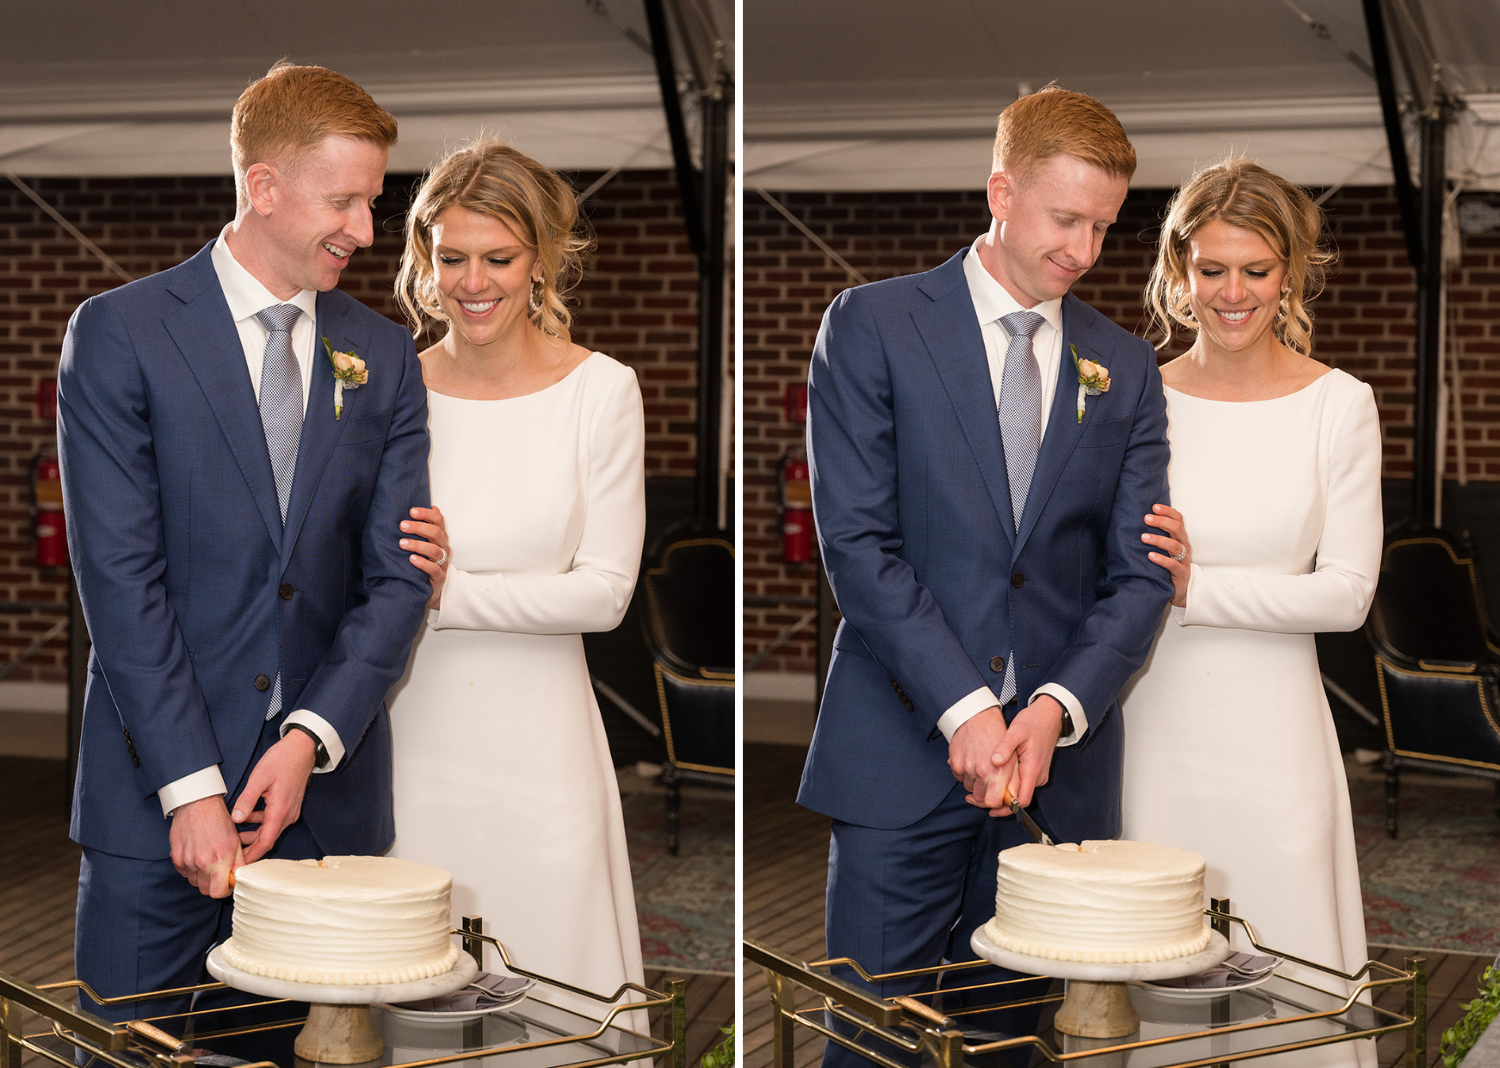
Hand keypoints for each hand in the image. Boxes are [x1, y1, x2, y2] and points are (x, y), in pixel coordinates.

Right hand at [169, 795, 243, 897]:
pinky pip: (184, 873)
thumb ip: (238, 864)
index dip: (224, 890)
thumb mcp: (235, 841)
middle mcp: (201, 863)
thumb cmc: (219, 821)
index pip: (218, 892)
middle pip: (205, 890)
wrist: (197, 804)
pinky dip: (191, 869)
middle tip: (219, 873)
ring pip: (194, 882)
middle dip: (213, 885)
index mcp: (220, 860)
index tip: (227, 883)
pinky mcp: (175, 858)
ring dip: (202, 876)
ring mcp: (186, 861)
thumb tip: (239, 880)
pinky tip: (197, 855)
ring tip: (208, 860)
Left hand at [231, 730, 315, 862]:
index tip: (238, 865)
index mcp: (280, 811)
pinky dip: (259, 823)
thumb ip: (247, 800)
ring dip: (253, 835)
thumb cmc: (282, 760)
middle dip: (249, 848)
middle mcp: (287, 815)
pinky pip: (272, 820)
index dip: (251, 856)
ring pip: (269, 830)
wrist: (302, 748)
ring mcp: (290, 810)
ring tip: (233, 835)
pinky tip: (245, 817)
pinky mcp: (288, 805)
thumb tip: (235, 819)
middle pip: (267, 839)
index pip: (265, 842)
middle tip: (231, 853)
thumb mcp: (259, 778)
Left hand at [401, 506, 448, 608]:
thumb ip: (424, 527)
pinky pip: (433, 569)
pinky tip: (411, 559)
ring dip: (418, 545)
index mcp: (440, 537)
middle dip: (419, 527)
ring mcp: (443, 563)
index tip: (411, 511)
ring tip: (402, 543)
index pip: (438, 520)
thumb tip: (424, 508)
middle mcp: (443, 548)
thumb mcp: (425, 543)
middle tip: (402, 525)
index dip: (426, 514)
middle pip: (436, 533)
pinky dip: (423, 563)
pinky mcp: (439, 577)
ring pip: (434, 550)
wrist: (430, 588)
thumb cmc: (425, 561)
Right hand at [949, 706, 1015, 811]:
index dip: (995, 804)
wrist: (977, 717)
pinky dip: (965, 774)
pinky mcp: (955, 764)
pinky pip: (960, 778)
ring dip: (975, 784)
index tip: (997, 798)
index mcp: (998, 773)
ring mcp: (966, 769)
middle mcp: (981, 773)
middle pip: (979, 798)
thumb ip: (1013, 781)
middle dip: (985, 794)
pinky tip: (972, 762)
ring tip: (981, 768)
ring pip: (969, 789)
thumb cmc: (998, 735)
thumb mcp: (1013, 757)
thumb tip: (1011, 799)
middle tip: (988, 783)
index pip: (992, 803)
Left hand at [987, 695, 1063, 813]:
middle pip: (1018, 800)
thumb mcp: (1016, 730)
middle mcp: (1037, 776)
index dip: (1006, 808)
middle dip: (998, 803)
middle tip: (975, 799)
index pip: (1021, 801)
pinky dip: (1007, 786)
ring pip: (1019, 792)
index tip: (989, 808)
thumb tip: (994, 761)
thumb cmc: (1033, 722)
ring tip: (980, 789)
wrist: (1050, 716)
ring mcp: (1037, 774)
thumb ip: (1005, 747)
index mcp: (1033, 769)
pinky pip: (1021, 784)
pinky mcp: (1035, 771)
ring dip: (1002, 794)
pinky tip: (992, 780)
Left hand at [1143, 503, 1190, 606]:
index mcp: (1179, 537)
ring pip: (1175, 546)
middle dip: (1162, 521)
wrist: (1181, 589)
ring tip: (1143, 537)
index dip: (1168, 511)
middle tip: (1146, 518)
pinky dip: (1162, 559)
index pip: (1178, 519)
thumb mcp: (1165, 548)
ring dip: (1158, 540)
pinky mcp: (1180, 574)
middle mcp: (1183, 546)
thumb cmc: (1169, 565)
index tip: (1154, 506)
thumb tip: (1136, 521)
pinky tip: (1150, 556)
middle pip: (1177, 529)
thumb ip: (1156, 535)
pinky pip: (1172, 565)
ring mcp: (1183, 560)